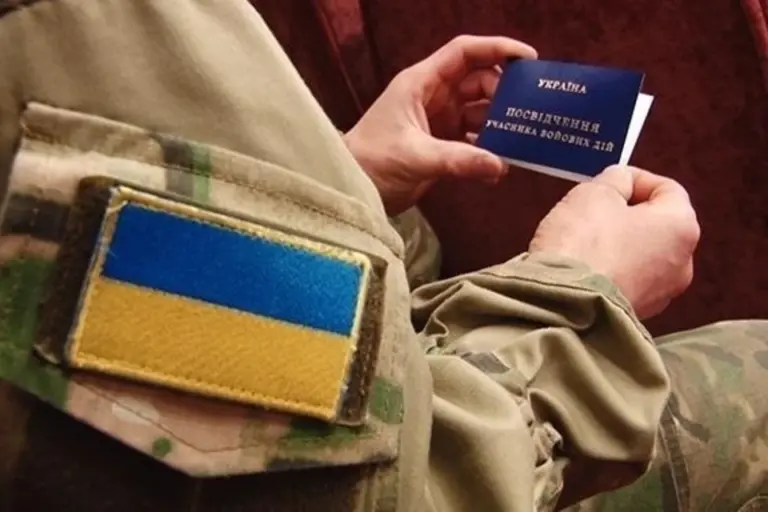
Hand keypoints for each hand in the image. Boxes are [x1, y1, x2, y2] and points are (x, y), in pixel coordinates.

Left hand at [344, 35, 536, 214]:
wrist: (350, 189)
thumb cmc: (371, 162)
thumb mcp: (415, 157)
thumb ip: (457, 160)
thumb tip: (500, 165)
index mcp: (421, 83)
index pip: (464, 52)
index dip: (497, 49)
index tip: (529, 59)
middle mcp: (433, 97)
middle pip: (479, 81)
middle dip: (504, 93)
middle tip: (528, 112)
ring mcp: (438, 120)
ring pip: (479, 111)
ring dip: (499, 124)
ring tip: (522, 138)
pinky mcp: (441, 145)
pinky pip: (473, 140)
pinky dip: (488, 149)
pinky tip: (500, 165)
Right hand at [529, 166, 700, 318]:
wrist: (565, 304)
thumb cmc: (584, 244)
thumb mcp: (595, 193)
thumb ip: (615, 180)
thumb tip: (620, 182)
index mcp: (681, 226)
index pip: (667, 188)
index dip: (635, 179)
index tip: (609, 181)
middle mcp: (683, 262)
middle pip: (657, 225)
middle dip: (627, 214)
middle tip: (593, 210)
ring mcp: (662, 293)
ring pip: (642, 255)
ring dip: (619, 244)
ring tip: (585, 242)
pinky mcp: (639, 313)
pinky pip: (627, 281)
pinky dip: (611, 271)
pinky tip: (585, 268)